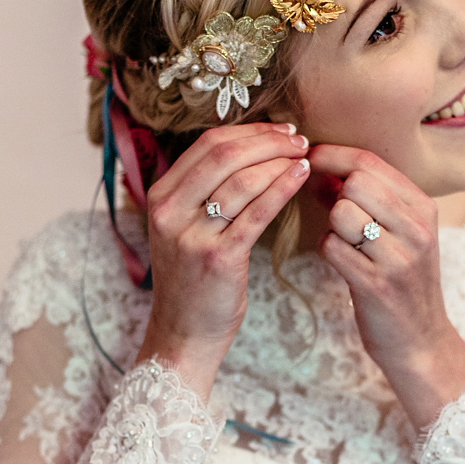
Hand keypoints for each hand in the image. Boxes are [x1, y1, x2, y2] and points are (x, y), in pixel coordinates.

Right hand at [136, 121, 310, 397]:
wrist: (183, 333)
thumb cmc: (193, 279)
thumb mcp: (182, 229)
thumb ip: (202, 191)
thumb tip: (247, 150)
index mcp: (160, 197)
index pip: (207, 145)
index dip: (249, 130)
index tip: (279, 130)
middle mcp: (169, 211)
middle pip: (224, 155)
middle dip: (267, 141)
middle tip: (298, 139)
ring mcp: (191, 235)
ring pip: (242, 180)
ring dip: (279, 162)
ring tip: (305, 156)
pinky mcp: (218, 258)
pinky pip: (257, 212)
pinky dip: (282, 188)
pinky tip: (300, 177)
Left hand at [307, 144, 464, 430]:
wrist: (421, 341)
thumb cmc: (402, 283)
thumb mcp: (397, 236)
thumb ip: (363, 201)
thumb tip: (321, 171)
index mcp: (423, 208)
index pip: (371, 161)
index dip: (333, 154)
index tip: (310, 156)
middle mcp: (416, 228)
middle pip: (355, 182)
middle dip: (335, 195)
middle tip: (334, 214)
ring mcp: (398, 257)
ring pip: (342, 212)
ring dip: (332, 226)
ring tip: (347, 244)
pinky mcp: (376, 284)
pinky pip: (332, 247)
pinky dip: (329, 251)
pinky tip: (343, 264)